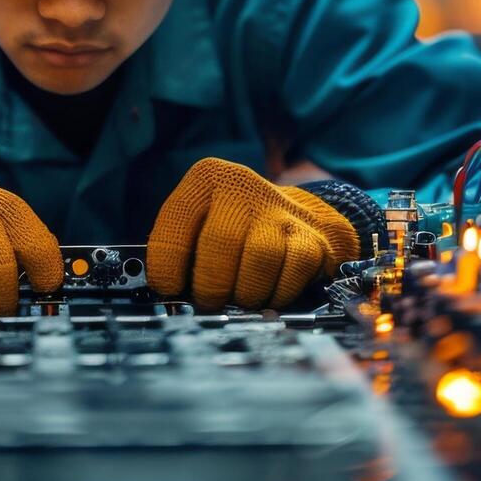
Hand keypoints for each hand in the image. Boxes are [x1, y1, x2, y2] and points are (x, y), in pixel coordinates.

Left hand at [147, 158, 358, 310]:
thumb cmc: (234, 230)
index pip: (178, 218)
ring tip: (239, 297)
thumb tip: (169, 296)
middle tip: (208, 301)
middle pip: (221, 242)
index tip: (169, 288)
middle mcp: (244, 186)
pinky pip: (293, 271)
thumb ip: (180, 252)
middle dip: (211, 284)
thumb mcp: (199, 224)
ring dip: (245, 292)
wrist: (294, 217)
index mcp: (207, 179)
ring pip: (260, 258)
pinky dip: (277, 293)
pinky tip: (268, 293)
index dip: (168, 261)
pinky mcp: (312, 236)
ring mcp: (281, 210)